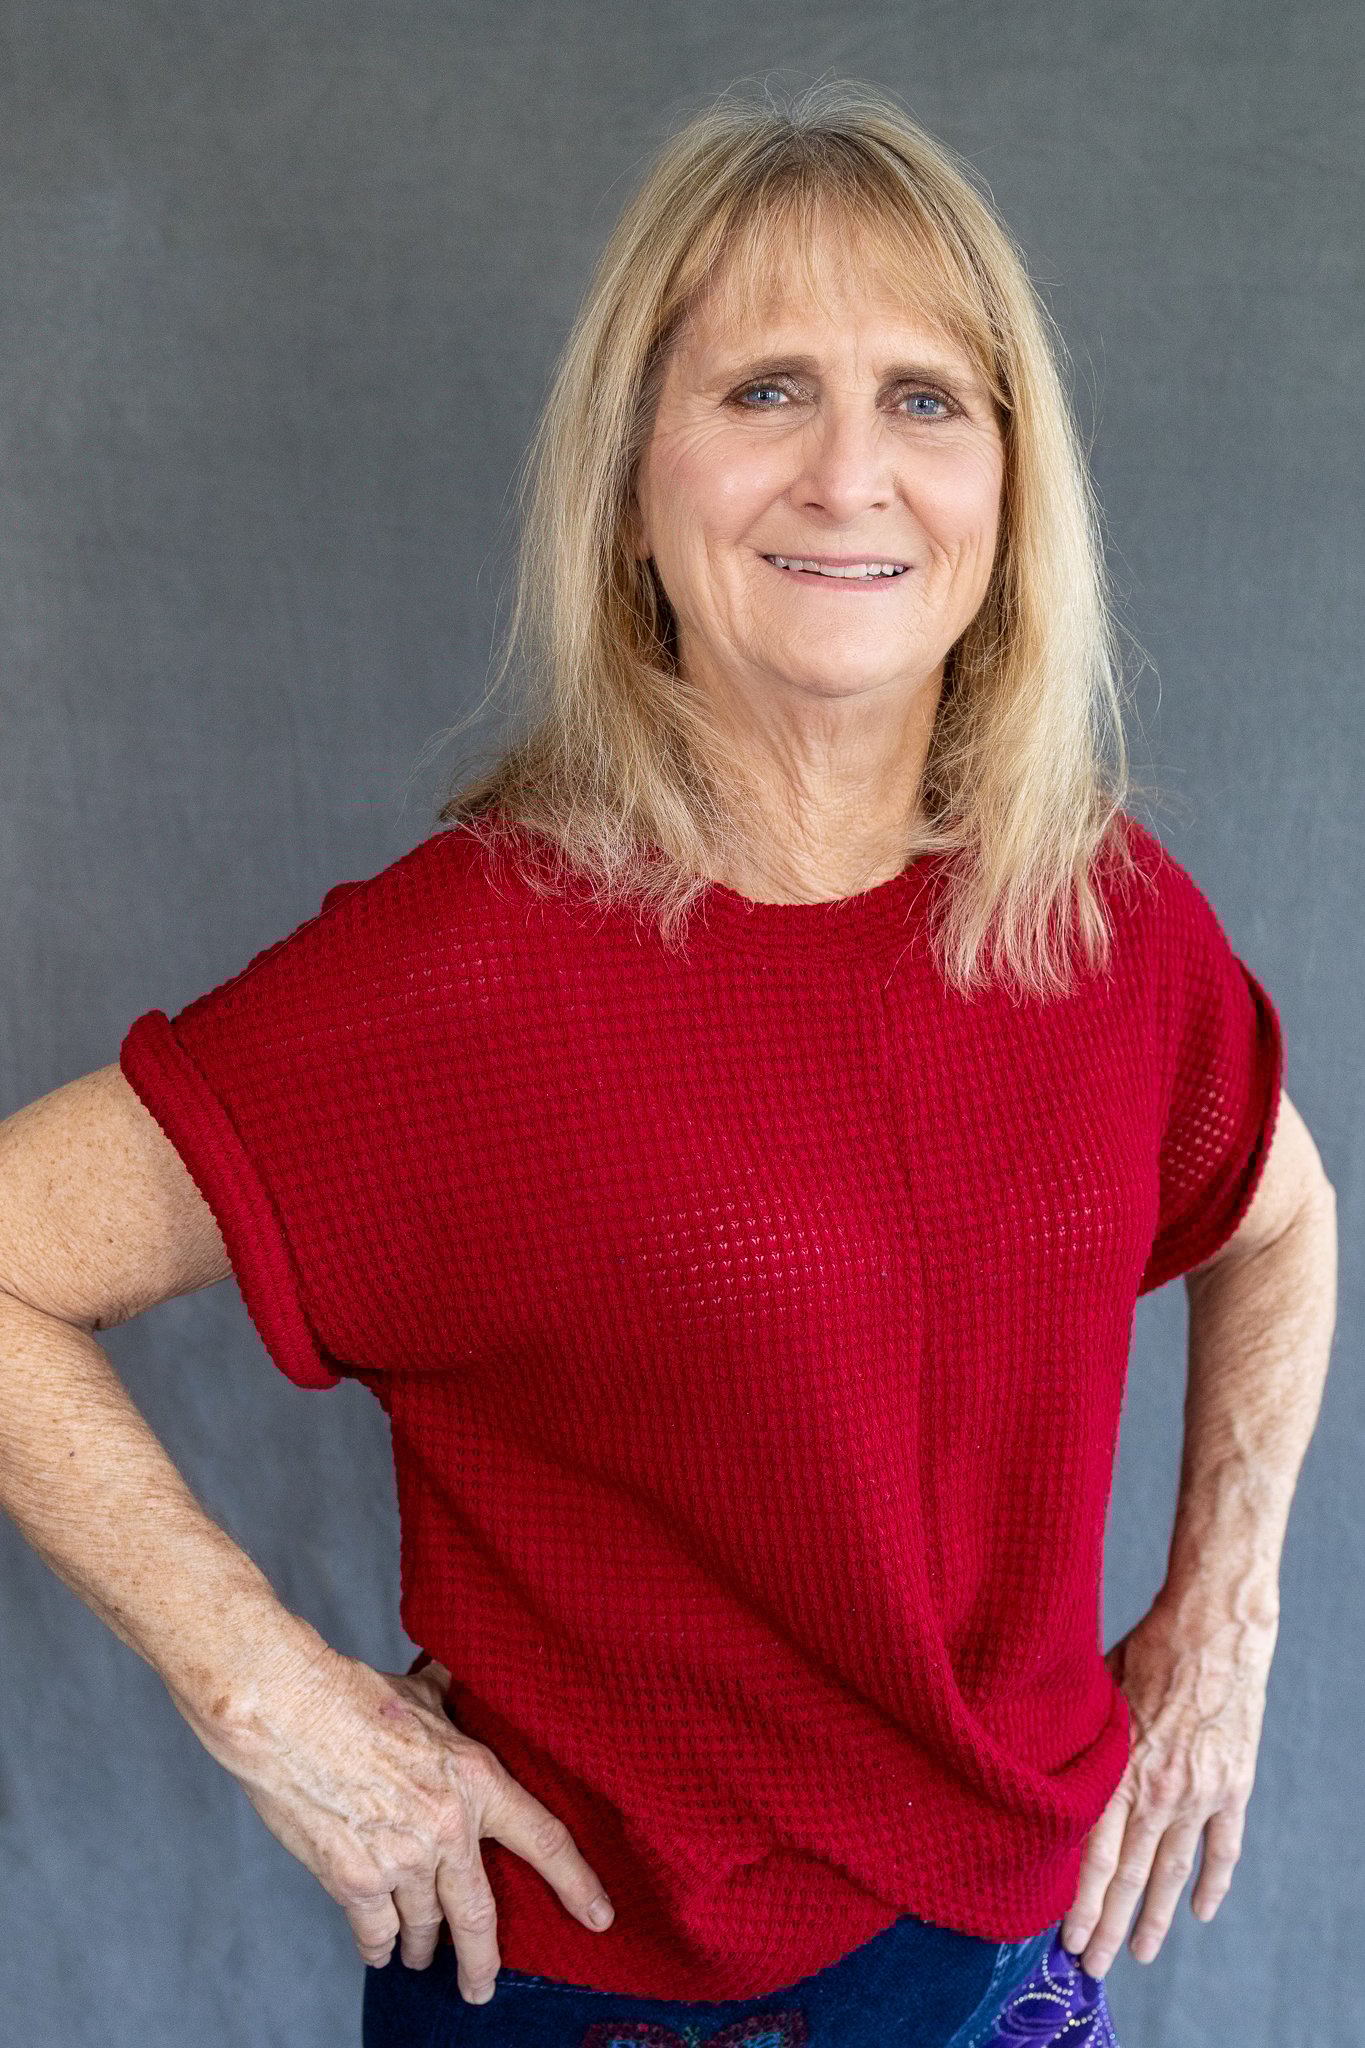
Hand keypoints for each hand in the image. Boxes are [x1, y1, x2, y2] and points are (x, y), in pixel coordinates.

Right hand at [187, 1639, 614, 2002]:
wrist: (288, 1711)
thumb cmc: (353, 1694)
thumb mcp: (423, 1693)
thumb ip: (453, 1699)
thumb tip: (468, 1674)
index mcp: (476, 1778)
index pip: (543, 1840)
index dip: (576, 1883)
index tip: (598, 1917)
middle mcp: (448, 1827)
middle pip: (480, 1914)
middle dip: (484, 1961)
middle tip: (483, 1988)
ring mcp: (402, 1859)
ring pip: (425, 1926)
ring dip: (423, 1949)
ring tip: (421, 1959)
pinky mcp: (355, 1879)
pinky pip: (375, 1932)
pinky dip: (377, 1946)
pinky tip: (379, 1951)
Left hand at [1060, 1587, 1277, 1978]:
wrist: (1214, 1629)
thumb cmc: (1144, 1649)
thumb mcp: (1095, 1693)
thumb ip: (1076, 1742)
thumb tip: (1037, 1769)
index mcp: (1120, 1771)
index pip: (1093, 1857)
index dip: (1078, 1903)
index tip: (1065, 1939)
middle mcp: (1161, 1792)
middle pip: (1129, 1877)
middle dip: (1107, 1927)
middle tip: (1093, 1967)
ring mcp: (1201, 1794)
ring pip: (1173, 1874)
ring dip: (1153, 1918)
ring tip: (1138, 1953)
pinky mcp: (1233, 1787)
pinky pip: (1223, 1848)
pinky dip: (1212, 1883)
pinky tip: (1199, 1912)